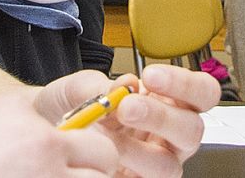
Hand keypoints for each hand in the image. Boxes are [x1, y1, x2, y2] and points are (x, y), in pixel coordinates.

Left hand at [37, 65, 219, 177]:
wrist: (42, 131)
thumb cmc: (70, 107)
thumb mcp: (78, 88)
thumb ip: (100, 85)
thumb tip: (124, 87)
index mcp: (168, 102)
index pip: (202, 93)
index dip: (185, 84)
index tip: (151, 76)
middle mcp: (169, 136)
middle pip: (193, 130)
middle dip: (161, 116)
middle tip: (127, 107)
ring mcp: (156, 165)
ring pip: (169, 165)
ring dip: (136, 149)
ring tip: (105, 135)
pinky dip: (123, 168)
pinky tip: (102, 155)